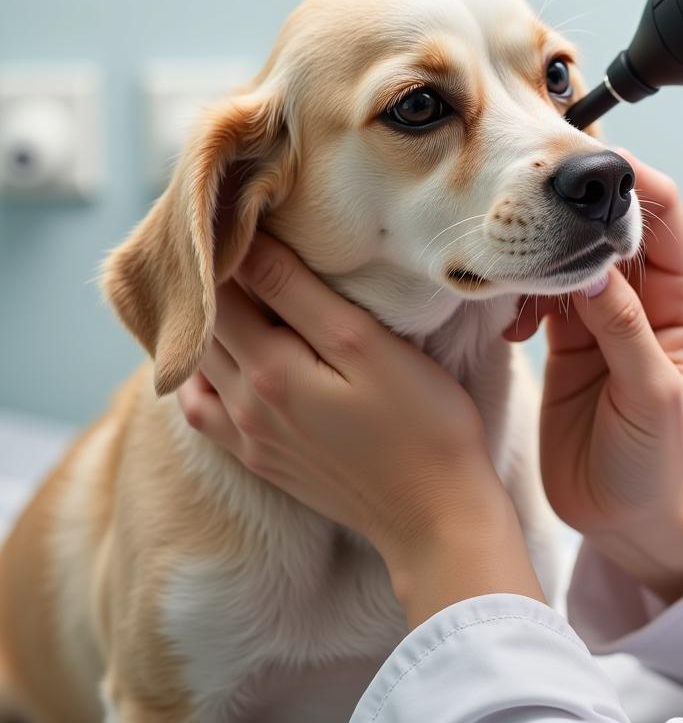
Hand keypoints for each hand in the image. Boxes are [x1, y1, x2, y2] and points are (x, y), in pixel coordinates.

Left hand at [176, 232, 506, 578]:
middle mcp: (244, 404)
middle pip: (206, 325)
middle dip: (214, 279)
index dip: (230, 246)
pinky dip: (201, 376)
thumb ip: (299, 295)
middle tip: (237, 237)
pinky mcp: (263, 461)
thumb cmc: (421, 422)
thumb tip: (248, 246)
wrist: (436, 517)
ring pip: (199, 365)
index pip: (223, 289)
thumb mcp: (365, 345)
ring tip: (229, 287)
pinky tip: (219, 362)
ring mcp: (249, 438)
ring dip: (206, 322)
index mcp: (268, 369)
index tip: (247, 212)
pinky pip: (205, 412)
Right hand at [505, 153, 682, 600]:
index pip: (661, 214)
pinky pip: (539, 290)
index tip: (582, 162)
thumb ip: (622, 326)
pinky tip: (507, 316)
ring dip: (538, 253)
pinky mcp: (565, 335)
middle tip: (525, 200)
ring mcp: (600, 314)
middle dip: (571, 209)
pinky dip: (519, 290)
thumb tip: (585, 262)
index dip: (628, 182)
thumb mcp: (650, 393)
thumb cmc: (655, 462)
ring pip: (567, 253)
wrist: (623, 518)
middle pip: (607, 225)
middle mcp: (643, 297)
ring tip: (512, 270)